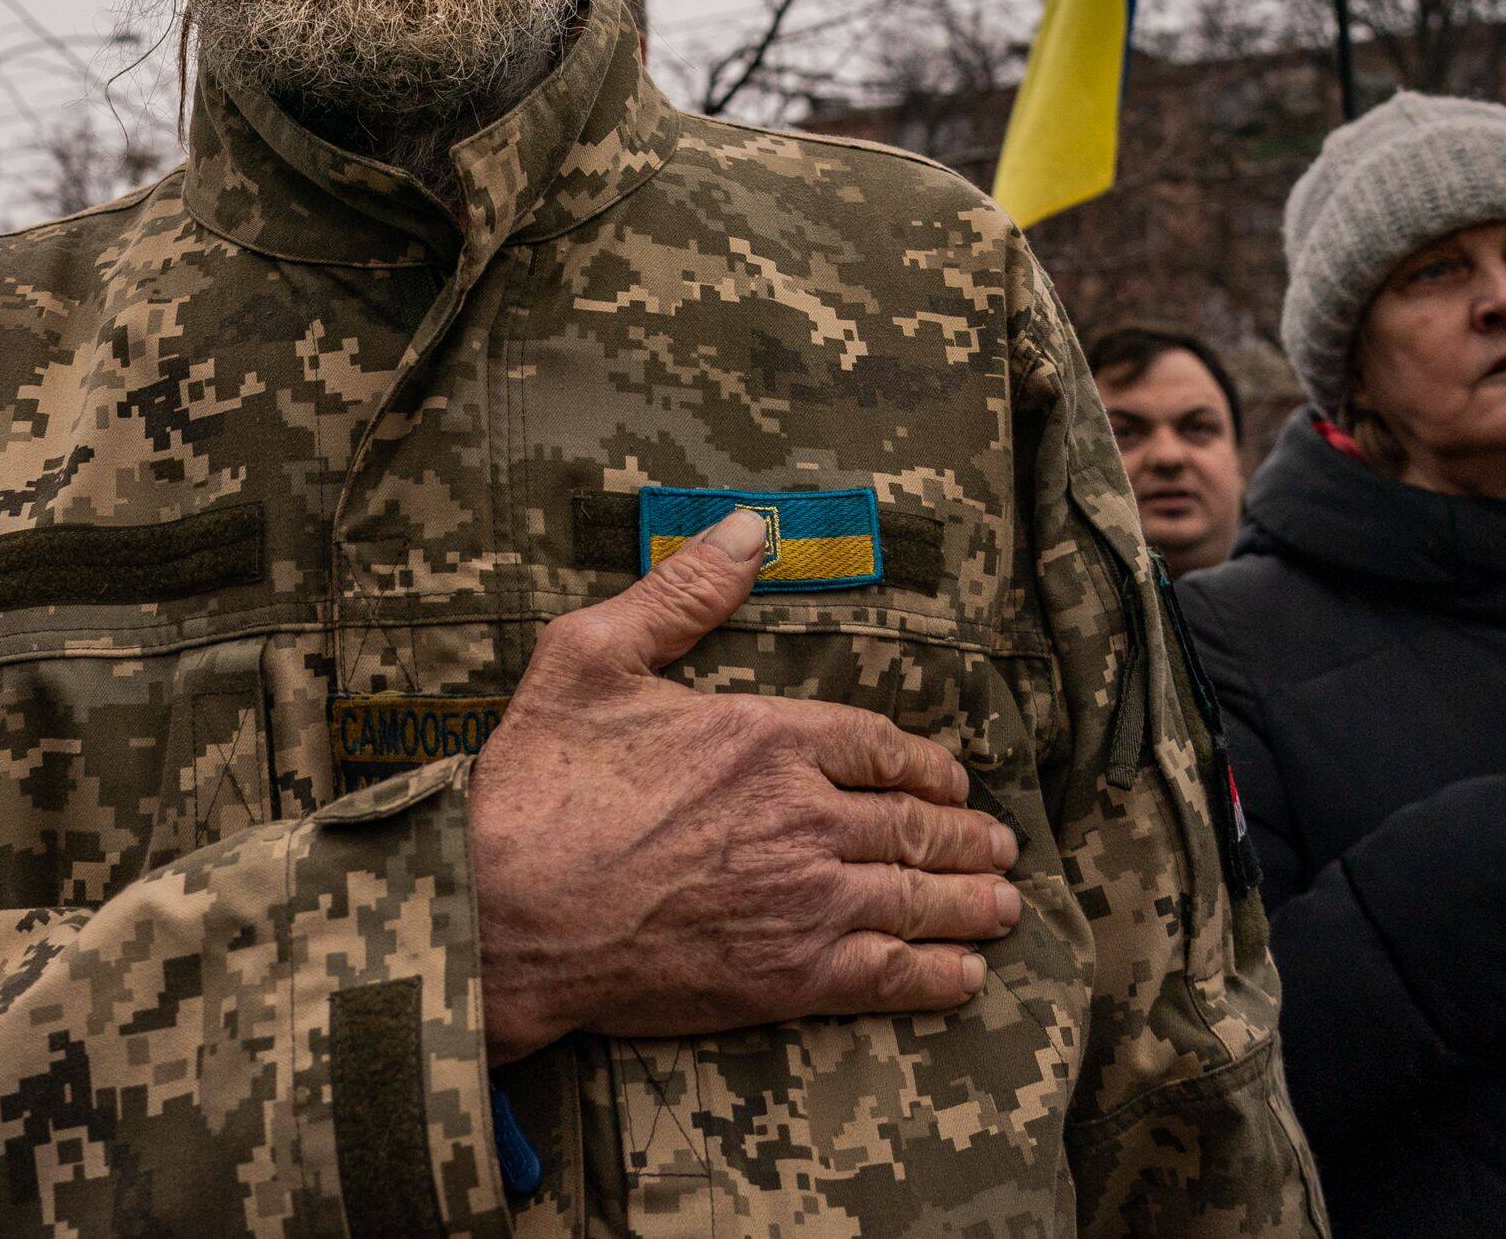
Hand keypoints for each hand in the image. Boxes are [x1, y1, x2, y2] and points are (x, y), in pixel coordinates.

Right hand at [469, 507, 1021, 1064]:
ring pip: (916, 898)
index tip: (952, 779)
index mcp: (765, 736)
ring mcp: (802, 902)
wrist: (501, 913)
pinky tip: (963, 976)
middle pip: (914, 825)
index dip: (927, 765)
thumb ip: (681, 592)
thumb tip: (752, 527)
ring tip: (1004, 904)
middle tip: (1001, 846)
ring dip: (972, 902)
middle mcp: (802, 817)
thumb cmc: (537, 784)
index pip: (881, 748)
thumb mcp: (591, 656)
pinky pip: (888, 975)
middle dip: (968, 836)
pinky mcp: (785, 978)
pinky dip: (937, 975)